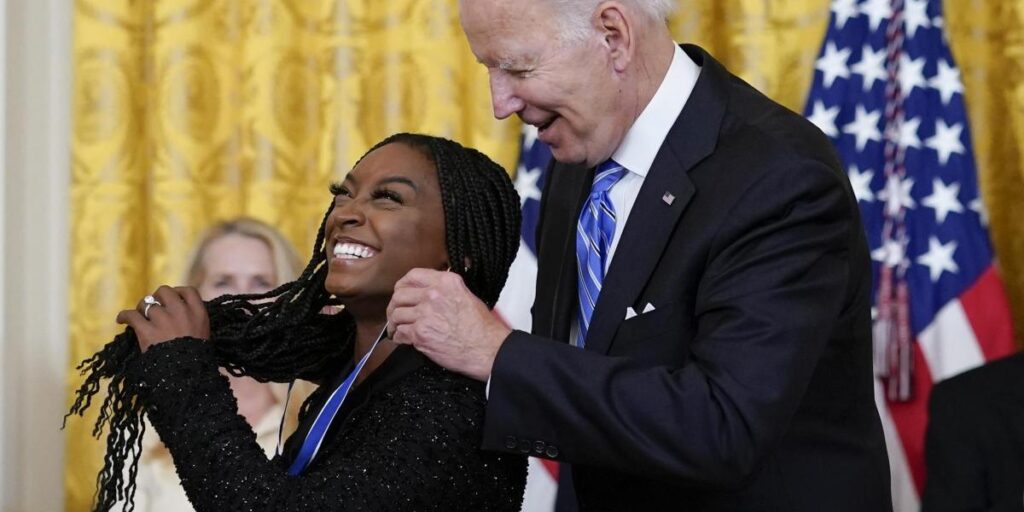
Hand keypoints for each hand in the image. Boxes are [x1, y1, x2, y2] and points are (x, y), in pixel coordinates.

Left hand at [116, 285, 209, 353]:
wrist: (187, 375)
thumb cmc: (197, 359)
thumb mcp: (204, 336)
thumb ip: (194, 322)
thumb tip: (182, 315)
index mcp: (198, 313)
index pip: (188, 291)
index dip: (179, 292)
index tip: (174, 297)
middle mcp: (181, 312)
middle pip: (165, 291)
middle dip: (157, 297)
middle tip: (154, 307)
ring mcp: (163, 320)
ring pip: (146, 303)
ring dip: (141, 309)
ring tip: (140, 316)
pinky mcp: (147, 331)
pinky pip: (131, 316)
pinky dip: (124, 316)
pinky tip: (121, 320)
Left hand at [387, 269, 510, 381]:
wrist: (486, 349)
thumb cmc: (481, 326)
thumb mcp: (467, 295)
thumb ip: (447, 289)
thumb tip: (431, 289)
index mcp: (446, 282)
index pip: (413, 276)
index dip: (402, 286)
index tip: (400, 293)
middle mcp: (433, 295)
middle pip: (399, 295)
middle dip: (394, 306)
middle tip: (395, 314)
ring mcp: (425, 314)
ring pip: (397, 315)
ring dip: (395, 323)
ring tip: (396, 329)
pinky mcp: (420, 334)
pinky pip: (400, 333)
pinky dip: (398, 337)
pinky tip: (402, 339)